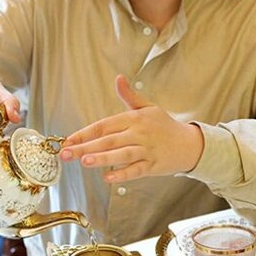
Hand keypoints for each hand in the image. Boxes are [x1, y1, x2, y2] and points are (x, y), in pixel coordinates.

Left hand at [60, 75, 203, 182]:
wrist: (190, 144)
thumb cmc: (164, 126)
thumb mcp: (148, 107)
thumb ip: (129, 95)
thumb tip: (118, 78)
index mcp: (134, 118)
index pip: (104, 125)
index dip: (84, 133)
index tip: (67, 141)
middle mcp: (139, 133)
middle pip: (108, 140)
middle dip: (85, 147)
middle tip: (66, 154)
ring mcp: (146, 150)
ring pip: (121, 154)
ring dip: (102, 158)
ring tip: (84, 161)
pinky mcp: (153, 165)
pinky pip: (136, 170)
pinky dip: (122, 174)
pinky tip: (107, 177)